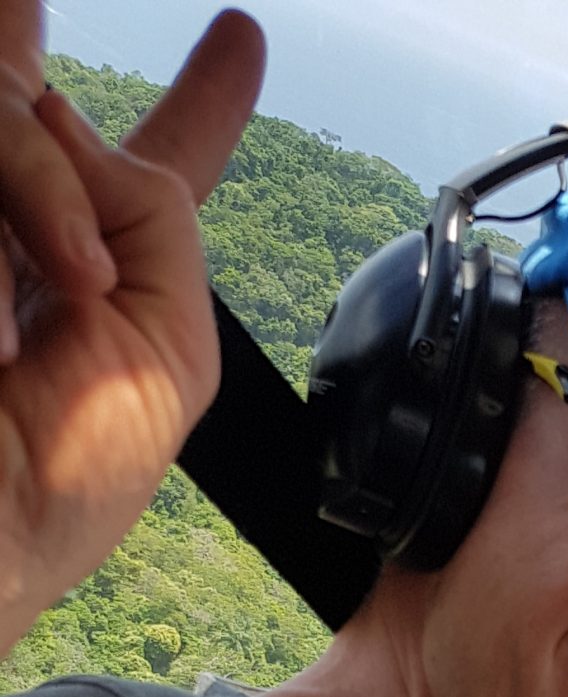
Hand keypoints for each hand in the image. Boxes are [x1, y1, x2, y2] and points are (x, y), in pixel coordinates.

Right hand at [0, 6, 263, 654]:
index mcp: (99, 275)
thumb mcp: (165, 356)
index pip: (155, 167)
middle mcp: (12, 235)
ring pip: (5, 117)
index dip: (206, 100)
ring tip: (55, 302)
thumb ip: (154, 222)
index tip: (244, 35)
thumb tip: (69, 124)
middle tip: (63, 146)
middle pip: (29, 101)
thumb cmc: (56, 482)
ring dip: (45, 194)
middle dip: (33, 71)